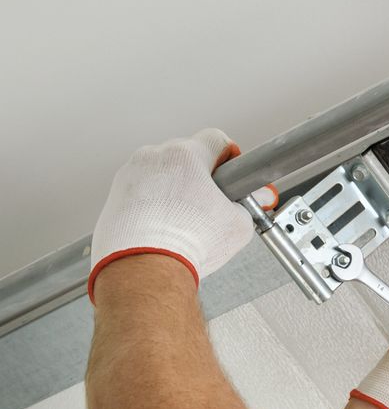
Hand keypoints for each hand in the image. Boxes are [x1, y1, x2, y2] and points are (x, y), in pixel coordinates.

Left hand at [90, 129, 275, 297]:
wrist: (142, 270)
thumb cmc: (184, 244)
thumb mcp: (238, 224)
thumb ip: (248, 205)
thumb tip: (253, 202)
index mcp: (186, 155)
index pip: (216, 138)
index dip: (229, 157)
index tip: (230, 174)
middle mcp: (154, 157)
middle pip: (186, 155)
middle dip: (199, 174)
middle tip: (208, 202)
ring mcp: (130, 175)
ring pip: (161, 171)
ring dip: (173, 186)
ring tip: (182, 218)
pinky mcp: (115, 195)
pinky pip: (140, 190)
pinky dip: (151, 202)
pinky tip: (162, 225)